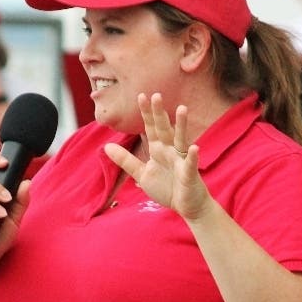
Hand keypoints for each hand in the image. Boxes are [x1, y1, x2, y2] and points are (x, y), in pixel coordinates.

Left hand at [103, 93, 209, 219]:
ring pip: (181, 140)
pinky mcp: (190, 174)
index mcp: (158, 150)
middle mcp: (170, 151)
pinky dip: (193, 157)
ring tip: (182, 109)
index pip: (150, 128)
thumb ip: (126, 160)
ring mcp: (181, 161)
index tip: (141, 96)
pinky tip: (195, 148)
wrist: (186, 206)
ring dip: (181, 125)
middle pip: (164, 129)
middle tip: (156, 95)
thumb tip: (106, 147)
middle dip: (159, 113)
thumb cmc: (167, 188)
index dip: (146, 113)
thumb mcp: (142, 174)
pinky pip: (191, 164)